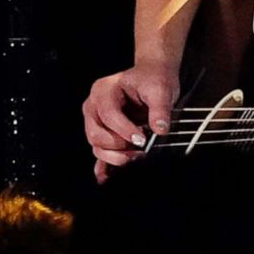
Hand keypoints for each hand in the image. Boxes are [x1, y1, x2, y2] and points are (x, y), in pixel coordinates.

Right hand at [82, 61, 179, 184]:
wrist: (152, 75)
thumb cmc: (153, 79)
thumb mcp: (160, 89)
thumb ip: (160, 109)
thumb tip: (160, 130)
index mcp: (103, 91)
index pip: (108, 115)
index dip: (124, 130)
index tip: (142, 139)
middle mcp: (93, 106)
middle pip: (96, 134)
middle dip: (118, 146)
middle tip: (140, 148)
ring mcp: (94, 120)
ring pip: (96, 146)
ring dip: (115, 156)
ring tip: (137, 155)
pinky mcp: (102, 132)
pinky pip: (99, 151)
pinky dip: (102, 165)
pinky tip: (105, 177)